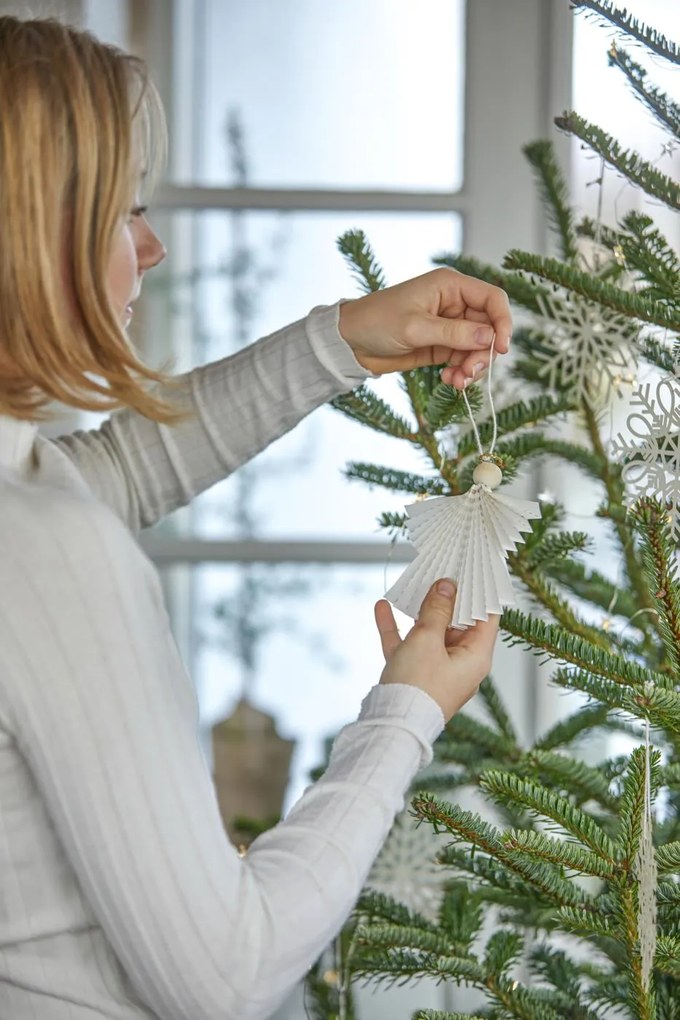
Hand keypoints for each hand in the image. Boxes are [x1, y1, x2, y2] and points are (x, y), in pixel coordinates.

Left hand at [338, 266, 511, 388]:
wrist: (350, 342)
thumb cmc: (377, 322)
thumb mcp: (415, 327)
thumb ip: (454, 333)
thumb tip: (490, 337)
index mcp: (450, 286)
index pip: (492, 298)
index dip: (503, 322)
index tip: (501, 349)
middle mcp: (454, 304)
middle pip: (489, 327)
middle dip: (483, 353)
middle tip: (468, 373)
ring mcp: (450, 326)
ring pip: (478, 347)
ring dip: (472, 367)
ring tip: (456, 382)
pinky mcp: (442, 346)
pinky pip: (464, 359)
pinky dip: (461, 373)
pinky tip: (450, 381)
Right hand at [375, 579, 498, 722]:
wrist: (391, 726)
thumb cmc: (417, 687)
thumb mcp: (428, 639)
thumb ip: (437, 609)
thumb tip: (448, 585)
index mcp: (476, 657)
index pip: (487, 617)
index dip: (481, 592)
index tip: (474, 569)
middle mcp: (460, 664)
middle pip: (457, 623)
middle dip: (445, 597)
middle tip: (440, 569)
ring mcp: (436, 670)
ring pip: (430, 633)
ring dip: (419, 611)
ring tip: (413, 583)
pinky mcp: (414, 676)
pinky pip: (408, 646)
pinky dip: (397, 628)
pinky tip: (383, 607)